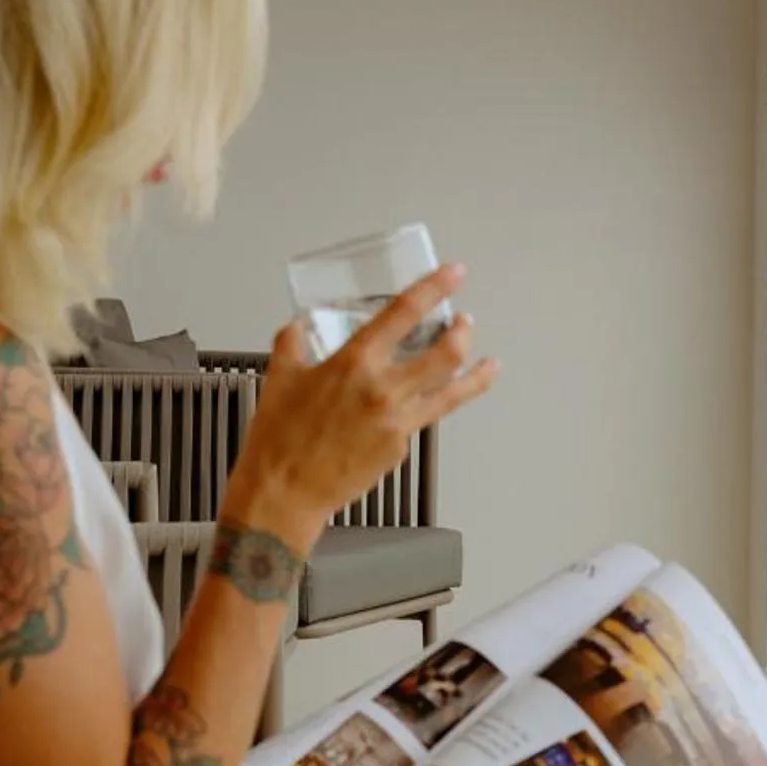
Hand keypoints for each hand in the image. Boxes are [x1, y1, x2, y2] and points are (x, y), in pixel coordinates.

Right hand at [232, 264, 498, 538]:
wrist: (285, 491)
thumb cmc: (279, 439)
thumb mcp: (279, 378)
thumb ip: (293, 344)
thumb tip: (299, 328)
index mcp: (354, 363)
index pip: (403, 312)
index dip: (434, 288)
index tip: (453, 274)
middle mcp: (383, 389)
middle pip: (446, 353)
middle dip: (463, 332)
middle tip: (466, 323)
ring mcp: (397, 420)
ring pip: (452, 391)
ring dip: (474, 373)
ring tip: (488, 363)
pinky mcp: (401, 446)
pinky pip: (424, 419)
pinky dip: (430, 406)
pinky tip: (428, 402)